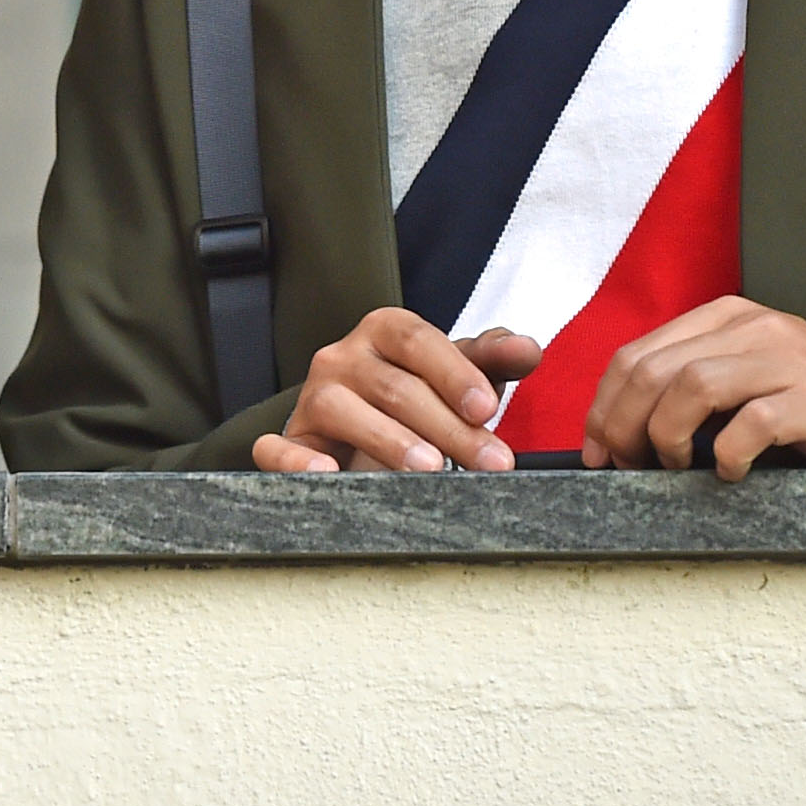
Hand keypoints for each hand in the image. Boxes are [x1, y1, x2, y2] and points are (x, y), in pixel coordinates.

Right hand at [254, 308, 544, 473]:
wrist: (356, 435)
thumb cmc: (414, 400)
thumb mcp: (456, 376)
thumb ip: (492, 359)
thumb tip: (529, 349)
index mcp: (384, 331)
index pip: (418, 340)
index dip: (454, 372)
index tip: (488, 408)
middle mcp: (342, 357)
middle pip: (394, 385)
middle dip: (447, 426)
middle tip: (489, 461)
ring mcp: (312, 398)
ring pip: (342, 409)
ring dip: (388, 439)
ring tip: (429, 468)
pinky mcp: (289, 441)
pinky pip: (276, 448)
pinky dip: (296, 461)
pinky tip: (329, 474)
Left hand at [580, 297, 805, 476]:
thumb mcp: (752, 377)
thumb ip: (696, 387)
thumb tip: (624, 433)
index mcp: (728, 319)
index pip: (637, 354)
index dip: (604, 407)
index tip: (598, 451)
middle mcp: (754, 329)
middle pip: (653, 370)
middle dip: (622, 427)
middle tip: (627, 468)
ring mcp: (787, 360)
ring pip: (692, 387)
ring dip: (668, 438)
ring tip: (677, 468)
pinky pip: (752, 423)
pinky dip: (728, 455)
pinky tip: (731, 473)